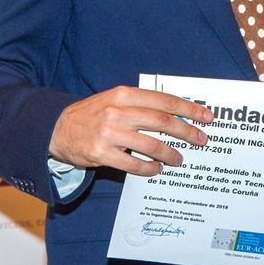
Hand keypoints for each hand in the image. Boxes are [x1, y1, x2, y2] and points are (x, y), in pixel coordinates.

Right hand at [48, 86, 214, 176]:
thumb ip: (140, 103)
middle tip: (202, 140)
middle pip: (162, 122)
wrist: (57, 128)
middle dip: (187, 132)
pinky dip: (149, 169)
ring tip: (179, 160)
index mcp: (124, 94)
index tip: (206, 116)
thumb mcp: (114, 99)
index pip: (164, 100)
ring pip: (151, 145)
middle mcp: (118, 111)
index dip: (188, 109)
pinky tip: (156, 170)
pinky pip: (133, 164)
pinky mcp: (102, 154)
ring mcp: (109, 133)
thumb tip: (174, 112)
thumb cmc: (92, 114)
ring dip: (170, 154)